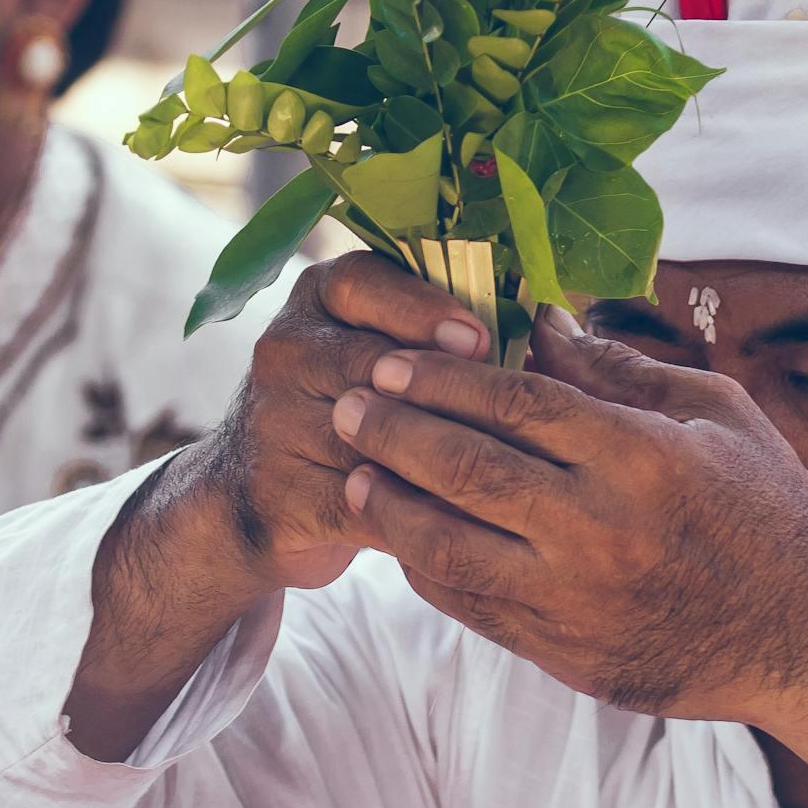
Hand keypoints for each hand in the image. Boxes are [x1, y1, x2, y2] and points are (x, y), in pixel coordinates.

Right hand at [176, 253, 500, 596]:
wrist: (253, 501)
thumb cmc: (352, 413)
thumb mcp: (381, 353)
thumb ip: (445, 335)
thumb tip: (553, 325)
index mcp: (318, 300)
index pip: (362, 281)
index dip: (422, 307)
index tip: (478, 336)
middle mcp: (285, 351)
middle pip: (367, 361)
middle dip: (439, 389)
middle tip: (502, 412)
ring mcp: (273, 423)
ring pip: (368, 438)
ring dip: (436, 459)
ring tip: (504, 474)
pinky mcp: (279, 494)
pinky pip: (361, 504)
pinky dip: (417, 517)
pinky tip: (469, 526)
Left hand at [329, 305, 807, 801]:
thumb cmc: (767, 506)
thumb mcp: (715, 413)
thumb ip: (619, 370)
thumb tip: (538, 318)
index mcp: (640, 456)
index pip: (513, 404)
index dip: (440, 378)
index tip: (390, 359)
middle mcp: (601, 529)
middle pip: (466, 469)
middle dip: (394, 431)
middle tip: (347, 404)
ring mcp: (578, 599)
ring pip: (449, 546)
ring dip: (392, 506)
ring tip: (355, 473)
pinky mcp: (566, 654)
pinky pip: (472, 607)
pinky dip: (427, 570)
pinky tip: (405, 540)